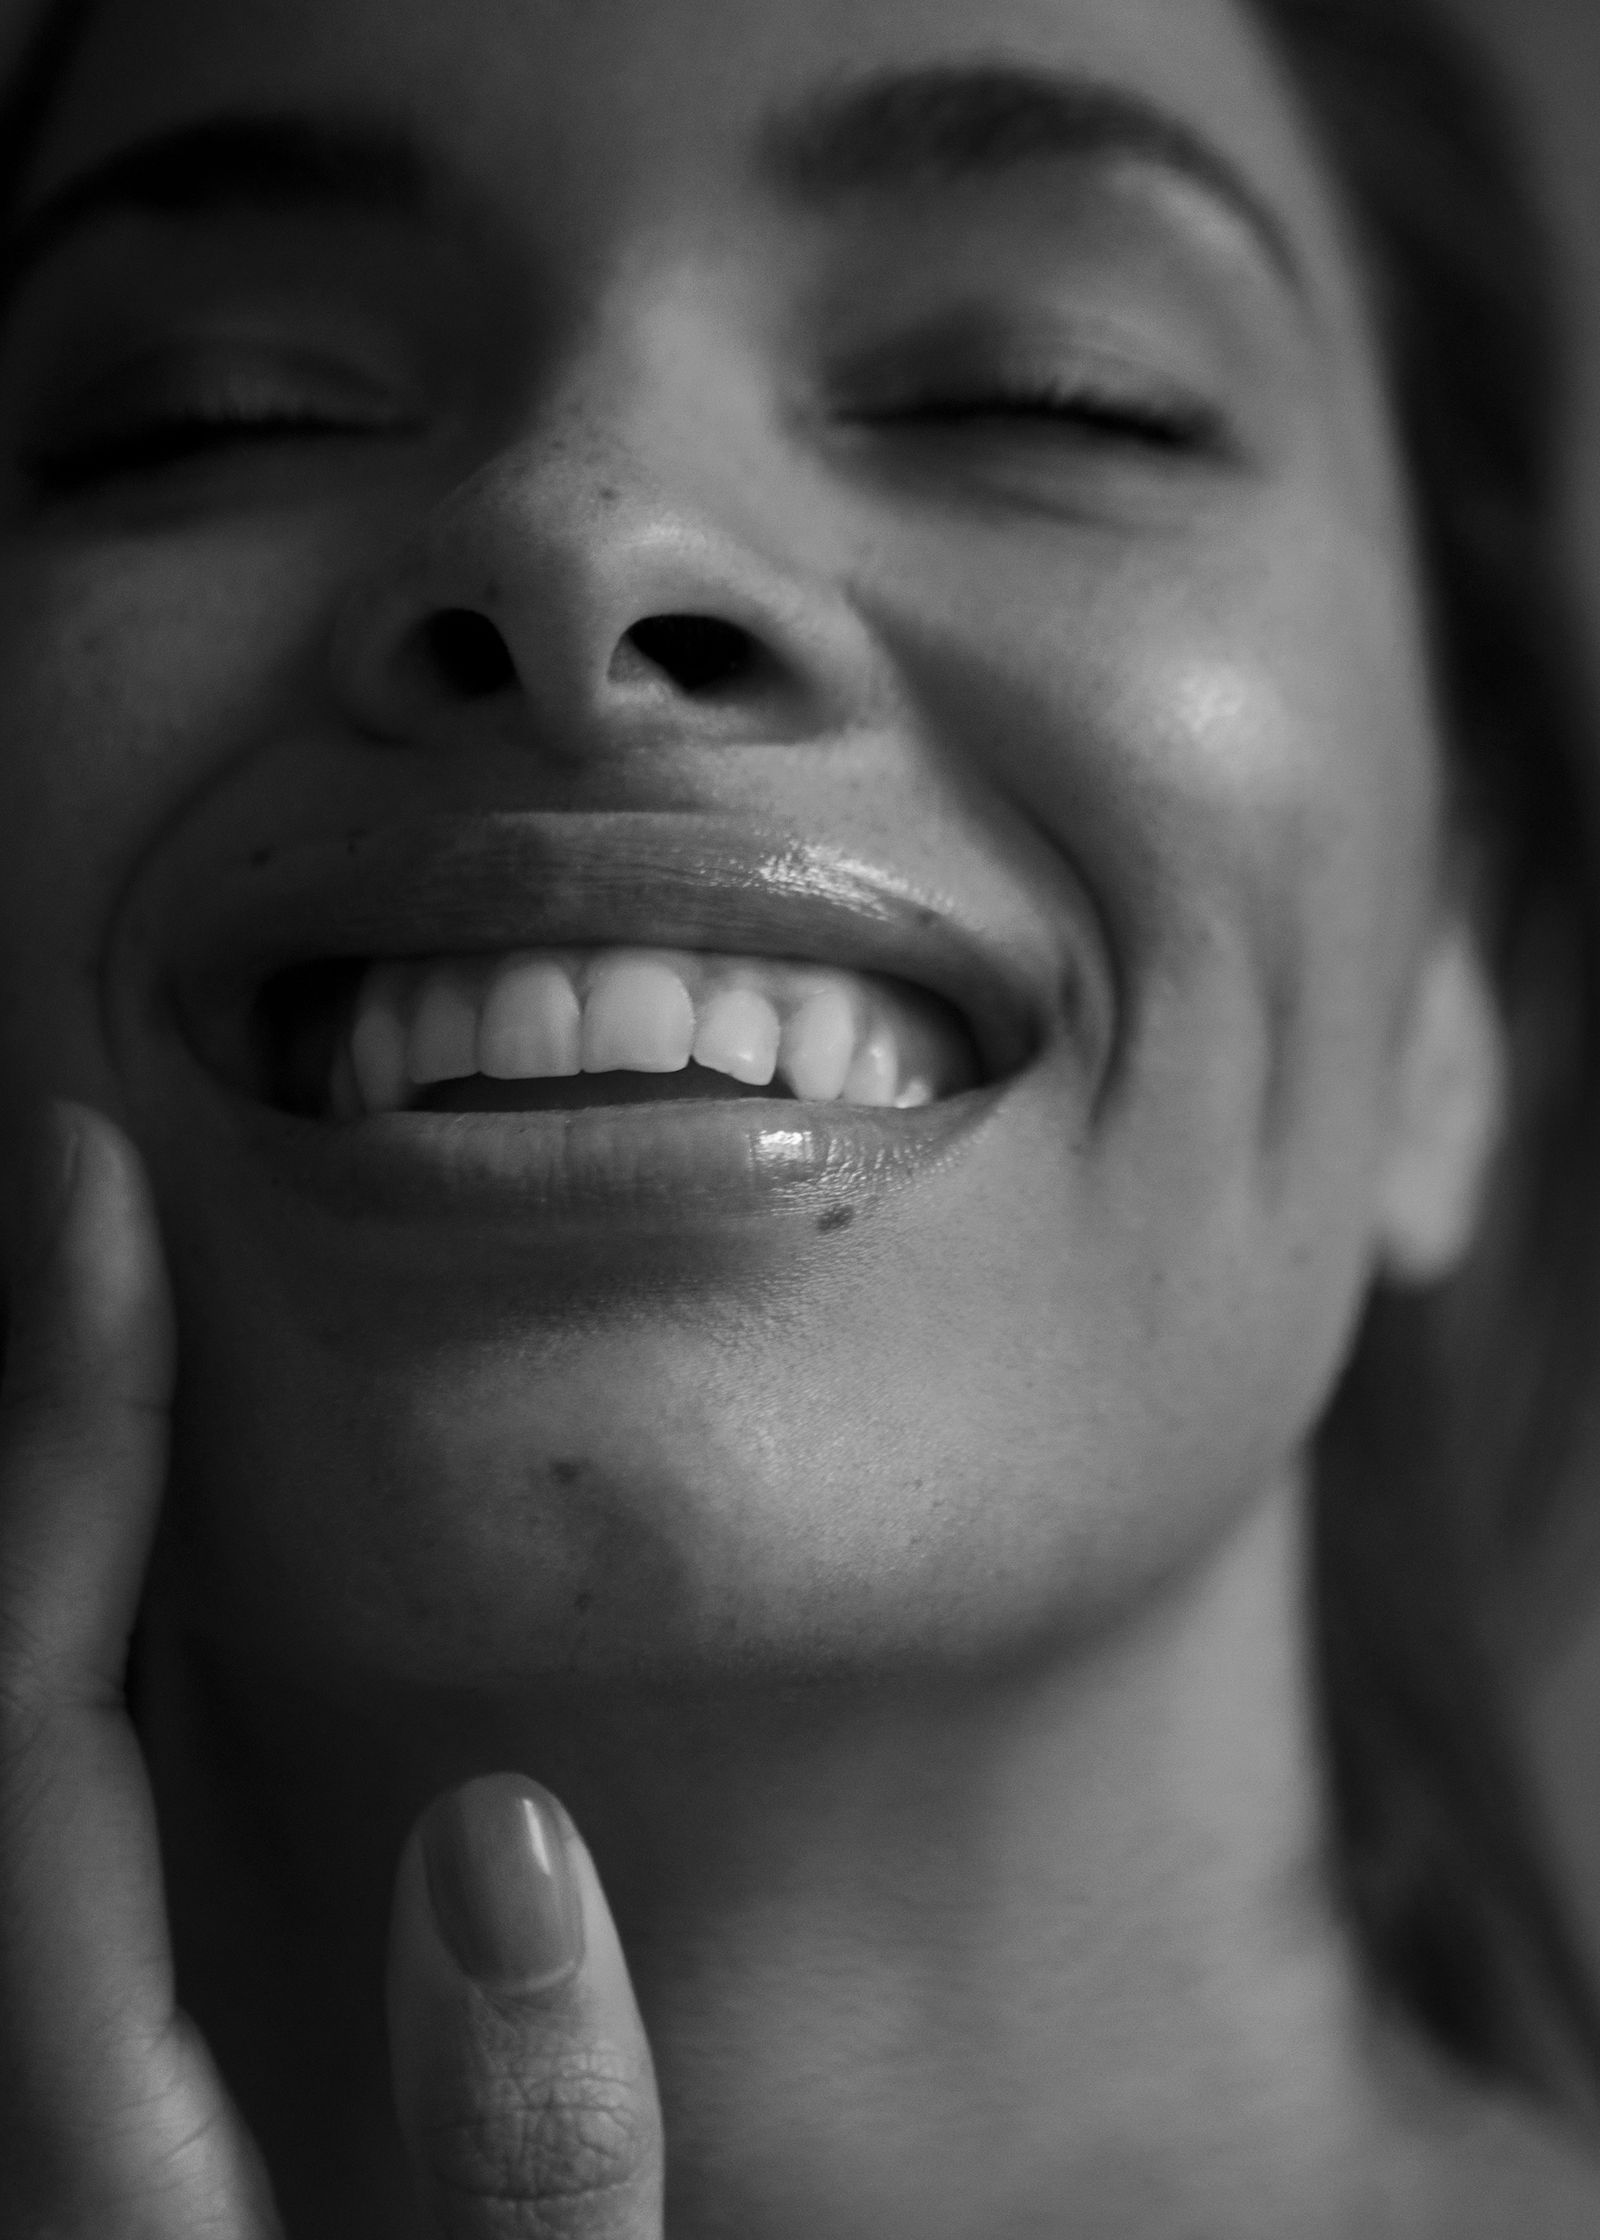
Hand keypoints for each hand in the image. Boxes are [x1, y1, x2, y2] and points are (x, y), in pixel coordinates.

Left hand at [0, 1104, 665, 2236]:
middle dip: (35, 1421)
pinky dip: (103, 1645)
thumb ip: (518, 2186)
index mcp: (79, 2166)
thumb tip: (503, 1851)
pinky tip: (176, 1574)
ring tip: (129, 1323)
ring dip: (65, 1512)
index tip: (98, 1183)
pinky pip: (74, 1823)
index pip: (33, 1728)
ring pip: (25, 1746)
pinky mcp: (118, 2106)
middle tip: (88, 1187)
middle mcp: (32, 2106)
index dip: (69, 1435)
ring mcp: (70, 2097)